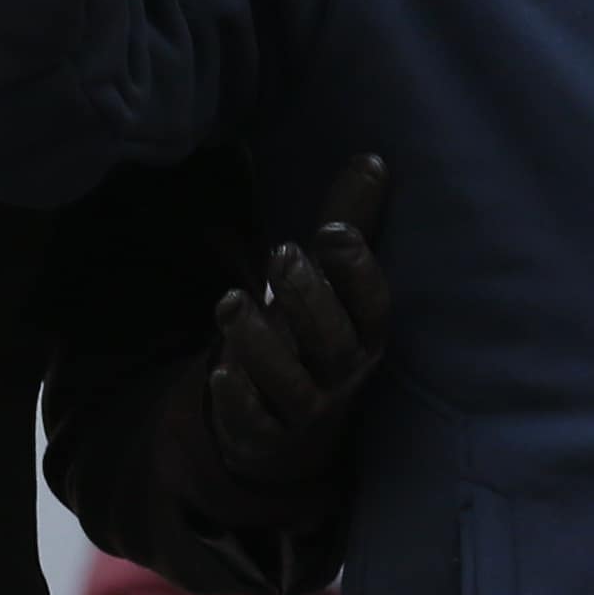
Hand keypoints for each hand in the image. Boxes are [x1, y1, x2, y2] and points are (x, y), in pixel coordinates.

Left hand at [207, 153, 391, 488]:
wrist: (294, 434)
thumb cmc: (315, 340)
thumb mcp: (333, 287)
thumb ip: (349, 225)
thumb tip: (372, 158)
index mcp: (366, 335)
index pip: (374, 306)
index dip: (357, 271)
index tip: (332, 232)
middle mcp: (345, 374)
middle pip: (334, 342)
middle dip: (309, 297)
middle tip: (281, 253)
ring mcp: (308, 410)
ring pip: (291, 384)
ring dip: (261, 344)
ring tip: (230, 301)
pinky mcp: (268, 436)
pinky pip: (256, 422)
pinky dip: (240, 400)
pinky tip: (220, 370)